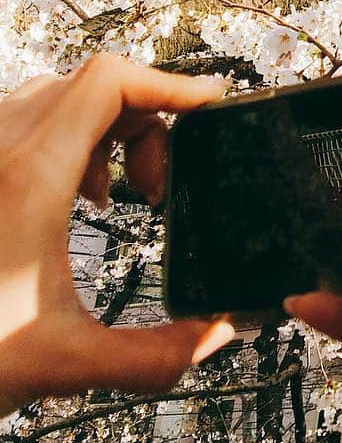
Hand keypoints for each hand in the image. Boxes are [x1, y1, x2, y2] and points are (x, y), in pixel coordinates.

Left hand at [0, 56, 235, 414]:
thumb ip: (155, 356)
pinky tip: (79, 195)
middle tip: (158, 184)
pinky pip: (31, 117)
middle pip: (96, 82)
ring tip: (121, 190)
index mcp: (31, 177)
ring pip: (62, 95)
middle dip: (148, 119)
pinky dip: (74, 138)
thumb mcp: (65, 362)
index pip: (112, 80)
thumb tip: (218, 335)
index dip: (172, 82)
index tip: (211, 105)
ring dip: (109, 127)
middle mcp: (2, 148)